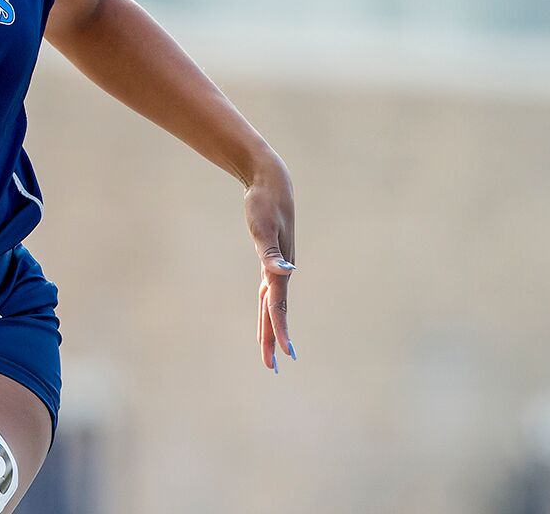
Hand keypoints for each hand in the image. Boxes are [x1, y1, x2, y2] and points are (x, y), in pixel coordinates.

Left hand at [243, 167, 295, 372]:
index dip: (280, 330)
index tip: (285, 354)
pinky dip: (267, 307)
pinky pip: (269, 291)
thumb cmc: (265, 203)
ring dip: (270, 327)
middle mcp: (279, 272)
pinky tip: (267, 313)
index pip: (278, 306)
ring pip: (272, 305)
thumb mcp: (264, 227)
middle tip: (273, 368)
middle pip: (275, 313)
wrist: (272, 182)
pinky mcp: (271, 259)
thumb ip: (271, 252)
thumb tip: (285, 272)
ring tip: (270, 352)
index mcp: (278, 269)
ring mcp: (276, 267)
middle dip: (273, 340)